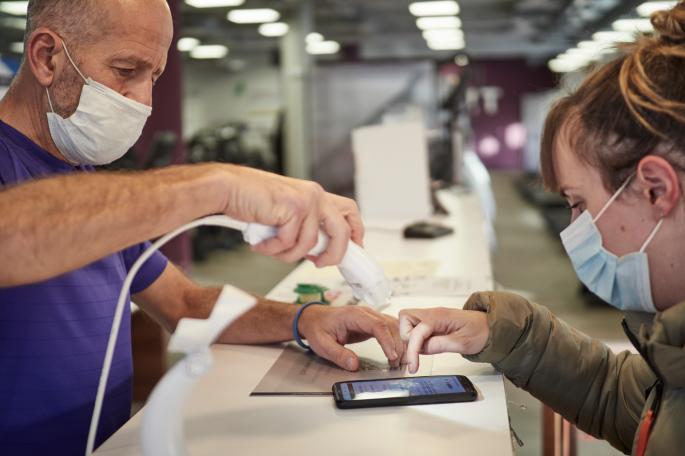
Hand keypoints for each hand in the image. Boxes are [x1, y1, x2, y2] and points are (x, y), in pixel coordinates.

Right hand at [220, 165, 363, 266]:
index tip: (353, 250)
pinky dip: (273, 249)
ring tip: (269, 248)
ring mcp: (305, 201)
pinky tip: (260, 243)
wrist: (227, 188)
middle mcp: (315, 195)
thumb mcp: (285, 212)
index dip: (355, 233)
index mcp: (316, 195)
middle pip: (342, 230)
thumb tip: (317, 251)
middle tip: (319, 263)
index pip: (349, 211)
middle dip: (335, 253)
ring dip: (287, 254)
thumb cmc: (251, 200)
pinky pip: (289, 243)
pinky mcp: (292, 208)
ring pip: (309, 244)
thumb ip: (303, 225)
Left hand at [298, 305, 403, 370]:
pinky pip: (389, 330)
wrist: (314, 318)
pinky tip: (398, 353)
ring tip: (400, 362)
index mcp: (354, 315)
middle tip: (399, 364)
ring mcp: (370, 317)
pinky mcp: (372, 324)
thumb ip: (338, 354)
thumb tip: (354, 365)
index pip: (377, 325)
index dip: (387, 341)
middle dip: (397, 345)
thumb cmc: (318, 328)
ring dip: (400, 343)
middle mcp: (365, 313)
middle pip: (389, 326)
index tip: (392, 356)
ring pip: (393, 327)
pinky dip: (396, 341)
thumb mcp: (322, 344)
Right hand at [399, 307, 488, 373]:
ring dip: (411, 338)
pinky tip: (429, 345)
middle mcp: (433, 313)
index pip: (417, 331)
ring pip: (408, 323)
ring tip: (426, 348)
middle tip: (419, 350)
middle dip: (408, 337)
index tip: (414, 366)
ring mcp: (432, 317)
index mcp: (439, 316)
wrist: (491, 327)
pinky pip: (416, 328)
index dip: (412, 350)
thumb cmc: (481, 331)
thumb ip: (441, 345)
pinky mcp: (432, 323)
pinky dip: (417, 338)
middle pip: (405, 319)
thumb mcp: (463, 343)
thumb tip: (422, 349)